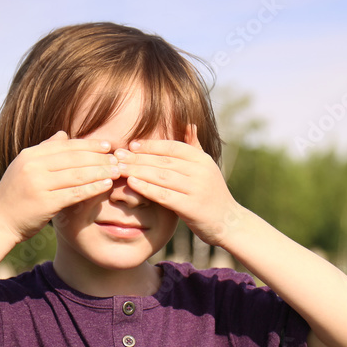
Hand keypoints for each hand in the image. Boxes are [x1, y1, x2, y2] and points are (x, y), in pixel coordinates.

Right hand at [0, 131, 119, 242]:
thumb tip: (63, 134)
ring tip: (117, 171)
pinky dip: (93, 188)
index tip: (108, 145)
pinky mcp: (45, 203)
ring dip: (100, 171)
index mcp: (30, 155)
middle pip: (74, 157)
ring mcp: (38, 184)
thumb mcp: (25, 167)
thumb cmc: (16, 196)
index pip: (66, 145)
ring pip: (77, 174)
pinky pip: (74, 193)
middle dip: (99, 157)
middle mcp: (32, 166)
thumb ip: (45, 151)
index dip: (89, 144)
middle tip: (118, 158)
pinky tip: (106, 186)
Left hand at [115, 124, 241, 246]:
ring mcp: (197, 189)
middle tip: (117, 155)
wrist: (228, 223)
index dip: (150, 145)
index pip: (172, 147)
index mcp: (202, 159)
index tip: (131, 145)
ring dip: (138, 171)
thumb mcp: (207, 168)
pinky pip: (164, 195)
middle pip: (163, 160)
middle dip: (138, 157)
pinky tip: (132, 183)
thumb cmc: (212, 195)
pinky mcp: (192, 207)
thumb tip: (189, 124)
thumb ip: (195, 147)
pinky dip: (147, 188)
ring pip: (161, 176)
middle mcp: (201, 171)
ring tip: (120, 168)